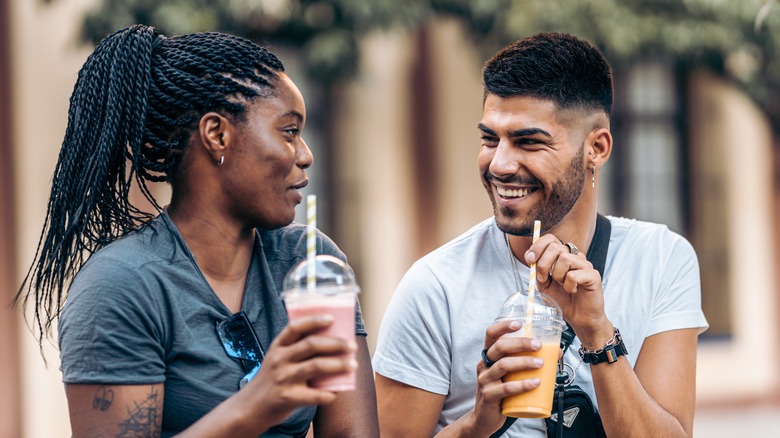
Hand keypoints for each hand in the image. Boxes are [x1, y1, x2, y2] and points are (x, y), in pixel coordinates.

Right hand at [245, 315, 357, 428]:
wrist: (251, 407)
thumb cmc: (272, 380)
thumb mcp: (277, 359)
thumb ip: (296, 350)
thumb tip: (332, 342)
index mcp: (277, 347)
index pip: (295, 327)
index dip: (314, 321)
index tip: (331, 318)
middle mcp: (279, 359)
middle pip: (311, 345)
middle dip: (336, 343)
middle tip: (352, 346)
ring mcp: (283, 378)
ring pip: (316, 366)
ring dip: (339, 365)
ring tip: (353, 365)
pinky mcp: (288, 397)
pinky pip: (315, 394)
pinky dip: (329, 393)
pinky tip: (337, 392)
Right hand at [470, 319, 544, 434]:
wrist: (485, 418)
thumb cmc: (501, 393)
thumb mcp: (510, 375)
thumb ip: (525, 364)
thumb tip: (555, 354)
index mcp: (489, 356)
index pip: (491, 335)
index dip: (503, 326)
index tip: (519, 323)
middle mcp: (484, 365)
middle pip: (499, 347)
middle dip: (520, 343)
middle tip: (538, 345)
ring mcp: (485, 380)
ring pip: (503, 365)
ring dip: (524, 362)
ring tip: (540, 364)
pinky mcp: (489, 395)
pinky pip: (506, 388)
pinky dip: (522, 385)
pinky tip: (535, 383)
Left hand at [525, 234, 611, 343]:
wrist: (578, 317)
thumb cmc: (562, 299)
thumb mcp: (544, 284)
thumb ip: (537, 270)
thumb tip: (531, 258)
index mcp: (562, 255)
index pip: (550, 238)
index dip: (537, 247)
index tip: (529, 260)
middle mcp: (575, 256)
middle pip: (555, 246)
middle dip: (543, 264)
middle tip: (544, 279)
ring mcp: (585, 264)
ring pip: (565, 259)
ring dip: (557, 275)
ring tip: (562, 285)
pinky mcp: (593, 275)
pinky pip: (574, 275)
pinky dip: (568, 285)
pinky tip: (573, 290)